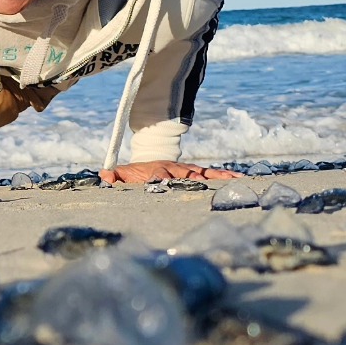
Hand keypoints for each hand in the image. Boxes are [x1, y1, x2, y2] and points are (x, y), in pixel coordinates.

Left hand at [100, 161, 238, 184]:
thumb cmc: (136, 173)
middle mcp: (176, 170)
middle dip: (206, 178)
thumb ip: (115, 176)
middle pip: (192, 173)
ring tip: (240, 180)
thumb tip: (103, 175)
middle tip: (224, 183)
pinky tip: (242, 180)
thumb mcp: (124, 174)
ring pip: (206, 173)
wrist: (149, 161)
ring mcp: (188, 171)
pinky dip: (227, 177)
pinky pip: (213, 175)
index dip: (167, 178)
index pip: (164, 174)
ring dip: (222, 177)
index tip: (174, 182)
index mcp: (159, 171)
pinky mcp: (196, 173)